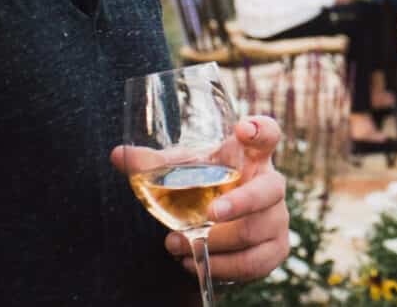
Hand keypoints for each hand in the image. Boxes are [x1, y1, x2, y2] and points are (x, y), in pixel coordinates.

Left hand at [111, 116, 289, 282]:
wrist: (223, 226)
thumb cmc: (207, 188)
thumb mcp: (184, 172)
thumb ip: (155, 165)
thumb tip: (118, 155)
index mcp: (252, 157)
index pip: (268, 134)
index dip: (261, 130)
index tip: (243, 129)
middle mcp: (272, 184)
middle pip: (270, 189)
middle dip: (242, 202)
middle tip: (210, 212)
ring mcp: (278, 218)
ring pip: (252, 233)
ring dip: (212, 242)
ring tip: (176, 243)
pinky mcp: (276, 249)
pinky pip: (253, 263)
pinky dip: (220, 267)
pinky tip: (196, 261)